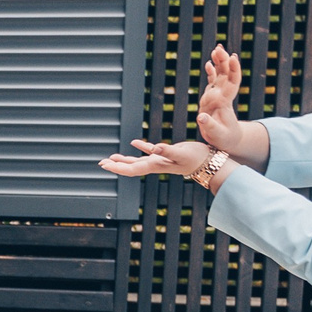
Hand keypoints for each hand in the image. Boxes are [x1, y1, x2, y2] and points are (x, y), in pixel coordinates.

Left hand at [98, 139, 221, 180]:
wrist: (210, 162)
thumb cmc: (197, 158)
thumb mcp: (182, 153)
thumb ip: (167, 150)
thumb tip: (154, 148)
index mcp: (156, 165)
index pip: (132, 169)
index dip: (117, 168)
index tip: (104, 165)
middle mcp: (156, 164)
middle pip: (131, 167)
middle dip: (116, 165)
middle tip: (101, 163)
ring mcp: (161, 160)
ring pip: (138, 161)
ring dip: (125, 159)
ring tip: (112, 157)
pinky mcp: (167, 154)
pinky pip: (150, 151)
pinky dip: (141, 147)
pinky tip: (134, 142)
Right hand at [197, 46, 254, 155]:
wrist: (229, 141)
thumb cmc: (224, 139)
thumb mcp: (216, 135)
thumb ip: (209, 126)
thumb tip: (201, 117)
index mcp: (225, 102)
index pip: (232, 83)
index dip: (233, 70)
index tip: (233, 58)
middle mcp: (222, 96)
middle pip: (226, 75)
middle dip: (224, 61)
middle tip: (220, 48)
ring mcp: (217, 96)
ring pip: (220, 75)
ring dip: (219, 62)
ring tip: (217, 49)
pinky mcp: (212, 98)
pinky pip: (212, 82)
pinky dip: (212, 72)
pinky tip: (208, 63)